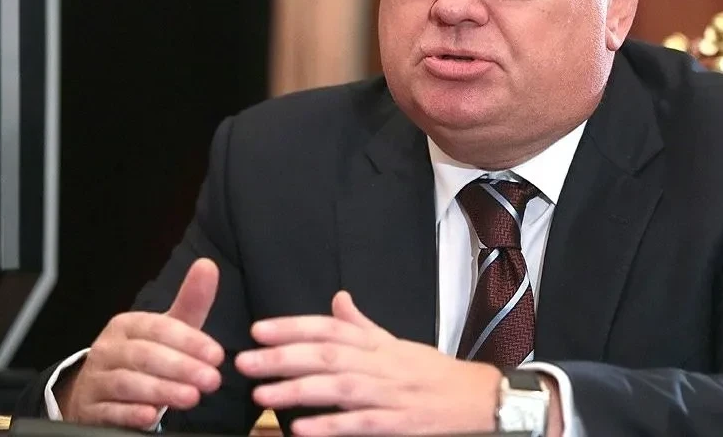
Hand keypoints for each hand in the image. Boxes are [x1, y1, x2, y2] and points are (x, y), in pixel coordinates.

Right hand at [57, 258, 225, 428]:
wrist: (98, 391)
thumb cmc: (143, 356)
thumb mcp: (168, 329)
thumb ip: (191, 302)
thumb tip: (208, 265)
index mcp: (127, 325)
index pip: (159, 329)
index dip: (190, 341)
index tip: (217, 355)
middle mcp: (108, 349)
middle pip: (144, 356)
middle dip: (181, 368)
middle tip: (211, 380)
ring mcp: (96, 379)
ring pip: (127, 384)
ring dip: (161, 391)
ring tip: (191, 397)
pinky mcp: (91, 409)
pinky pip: (109, 411)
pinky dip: (130, 414)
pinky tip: (150, 416)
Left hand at [235, 291, 505, 435]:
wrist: (477, 399)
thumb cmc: (431, 372)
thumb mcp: (397, 343)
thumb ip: (362, 325)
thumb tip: (337, 299)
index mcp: (377, 343)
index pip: (330, 328)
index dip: (293, 326)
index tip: (258, 330)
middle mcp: (380, 363)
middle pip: (327, 354)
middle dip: (283, 357)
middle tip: (244, 361)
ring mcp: (389, 394)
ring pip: (338, 387)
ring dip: (298, 390)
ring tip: (261, 395)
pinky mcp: (399, 424)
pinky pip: (361, 424)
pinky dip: (331, 426)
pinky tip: (301, 430)